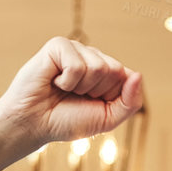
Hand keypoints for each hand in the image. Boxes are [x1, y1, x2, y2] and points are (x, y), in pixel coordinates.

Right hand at [0, 37, 143, 151]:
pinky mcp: (58, 46)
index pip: (127, 77)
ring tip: (63, 89)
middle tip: (76, 97)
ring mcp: (76, 49)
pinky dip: (67, 81)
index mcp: (106, 72)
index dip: (111, 97)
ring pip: (98, 67)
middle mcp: (93, 57)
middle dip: (97, 91)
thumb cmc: (67, 121)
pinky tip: (54, 81)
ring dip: (80, 87)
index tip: (92, 104)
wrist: (33, 124)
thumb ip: (130, 102)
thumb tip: (138, 75)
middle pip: (115, 70)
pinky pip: (77, 65)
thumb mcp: (107, 119)